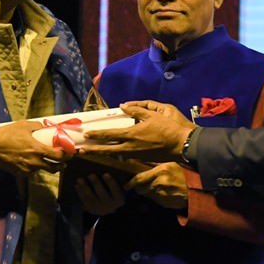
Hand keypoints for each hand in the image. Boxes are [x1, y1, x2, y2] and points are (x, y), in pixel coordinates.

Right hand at [0, 120, 67, 177]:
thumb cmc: (7, 134)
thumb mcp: (24, 125)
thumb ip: (37, 126)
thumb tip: (44, 126)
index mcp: (38, 150)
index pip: (59, 156)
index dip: (67, 155)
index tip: (70, 153)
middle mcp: (34, 162)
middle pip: (54, 168)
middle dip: (61, 165)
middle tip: (64, 161)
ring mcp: (27, 169)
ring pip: (43, 171)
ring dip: (48, 167)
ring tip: (50, 161)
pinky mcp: (19, 172)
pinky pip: (32, 172)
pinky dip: (36, 168)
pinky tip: (34, 162)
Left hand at [75, 173, 127, 215]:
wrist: (107, 207)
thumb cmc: (112, 191)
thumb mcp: (117, 187)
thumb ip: (116, 180)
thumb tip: (109, 166)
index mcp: (119, 199)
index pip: (116, 190)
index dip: (111, 182)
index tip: (105, 174)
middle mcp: (110, 206)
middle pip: (102, 194)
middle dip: (96, 184)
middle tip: (90, 174)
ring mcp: (100, 209)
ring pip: (91, 198)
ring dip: (85, 188)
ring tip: (80, 179)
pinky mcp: (91, 210)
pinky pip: (84, 201)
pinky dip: (80, 193)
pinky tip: (77, 185)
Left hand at [76, 101, 194, 160]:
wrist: (181, 145)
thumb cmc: (168, 128)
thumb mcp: (153, 114)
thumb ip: (136, 110)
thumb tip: (124, 106)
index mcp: (132, 135)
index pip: (109, 135)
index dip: (97, 135)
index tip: (86, 135)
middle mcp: (131, 147)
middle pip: (108, 150)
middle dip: (94, 150)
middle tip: (81, 151)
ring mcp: (136, 154)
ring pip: (115, 155)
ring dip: (103, 153)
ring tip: (93, 152)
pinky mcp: (142, 158)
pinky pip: (125, 156)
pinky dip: (116, 154)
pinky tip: (114, 152)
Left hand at [129, 162, 188, 209]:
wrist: (197, 190)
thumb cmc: (186, 175)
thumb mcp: (172, 165)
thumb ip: (157, 166)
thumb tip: (144, 165)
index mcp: (160, 171)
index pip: (139, 178)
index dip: (131, 183)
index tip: (126, 186)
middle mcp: (159, 183)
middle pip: (140, 188)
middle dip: (138, 188)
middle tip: (138, 187)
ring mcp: (161, 194)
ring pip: (147, 194)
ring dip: (148, 193)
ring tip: (156, 189)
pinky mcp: (164, 203)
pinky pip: (155, 200)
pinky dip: (156, 197)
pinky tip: (164, 194)